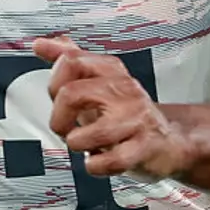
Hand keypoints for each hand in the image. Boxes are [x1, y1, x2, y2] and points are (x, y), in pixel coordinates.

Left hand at [33, 37, 189, 180]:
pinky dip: (97, 165)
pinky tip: (97, 160)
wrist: (168, 140)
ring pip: (95, 132)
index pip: (70, 60)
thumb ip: (70, 62)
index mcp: (110, 71)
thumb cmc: (126, 113)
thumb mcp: (97, 82)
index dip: (53, 82)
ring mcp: (136, 118)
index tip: (56, 96)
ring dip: (78, 144)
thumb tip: (41, 44)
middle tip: (65, 128)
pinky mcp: (144, 146)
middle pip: (71, 94)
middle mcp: (123, 90)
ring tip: (84, 145)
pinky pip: (113, 160)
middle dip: (59, 119)